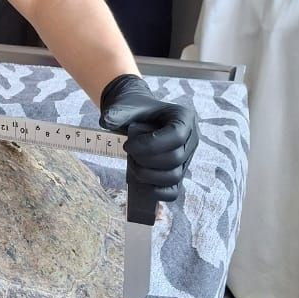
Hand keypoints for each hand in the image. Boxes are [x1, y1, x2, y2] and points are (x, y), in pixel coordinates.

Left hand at [99, 73, 198, 202]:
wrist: (137, 117)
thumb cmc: (134, 111)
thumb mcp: (126, 106)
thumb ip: (117, 112)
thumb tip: (107, 121)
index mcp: (184, 118)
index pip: (176, 136)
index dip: (150, 145)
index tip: (128, 145)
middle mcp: (191, 139)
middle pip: (174, 158)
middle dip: (146, 160)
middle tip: (128, 153)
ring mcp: (187, 158)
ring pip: (174, 176)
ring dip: (148, 175)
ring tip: (132, 165)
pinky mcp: (178, 173)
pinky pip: (173, 191)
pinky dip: (156, 192)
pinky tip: (140, 182)